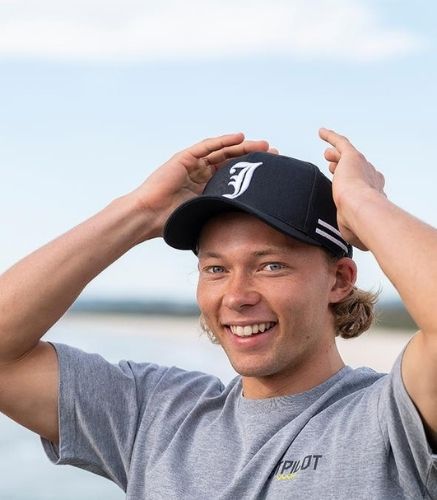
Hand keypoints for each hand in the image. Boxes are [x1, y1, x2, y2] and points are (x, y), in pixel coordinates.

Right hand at [132, 133, 272, 237]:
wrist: (149, 216)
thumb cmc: (173, 221)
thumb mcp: (205, 215)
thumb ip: (221, 212)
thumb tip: (247, 224)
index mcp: (206, 187)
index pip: (233, 175)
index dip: (252, 172)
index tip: (271, 172)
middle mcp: (201, 173)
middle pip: (231, 160)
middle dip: (252, 156)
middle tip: (273, 153)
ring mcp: (193, 164)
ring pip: (222, 151)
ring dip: (242, 146)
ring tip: (262, 145)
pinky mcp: (184, 158)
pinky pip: (206, 147)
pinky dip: (222, 141)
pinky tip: (238, 137)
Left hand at [319, 128, 385, 249]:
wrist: (362, 212)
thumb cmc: (360, 226)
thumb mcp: (353, 231)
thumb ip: (350, 233)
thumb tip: (347, 244)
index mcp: (373, 194)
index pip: (363, 185)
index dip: (352, 183)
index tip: (342, 186)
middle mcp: (370, 177)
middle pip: (356, 168)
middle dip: (344, 166)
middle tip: (332, 166)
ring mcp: (361, 166)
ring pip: (347, 156)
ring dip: (337, 154)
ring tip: (327, 153)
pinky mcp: (351, 157)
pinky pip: (341, 142)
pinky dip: (331, 137)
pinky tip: (321, 133)